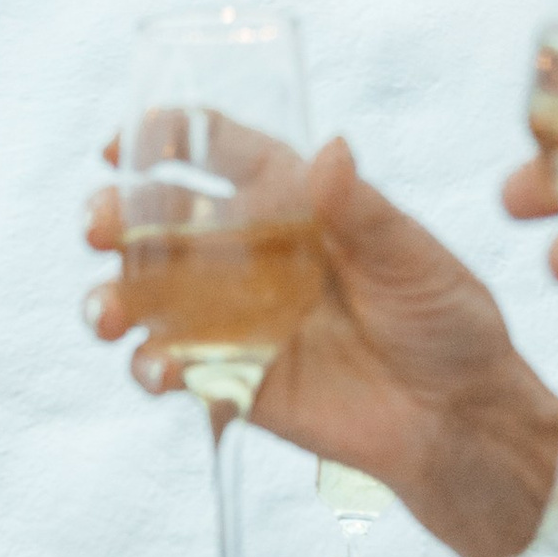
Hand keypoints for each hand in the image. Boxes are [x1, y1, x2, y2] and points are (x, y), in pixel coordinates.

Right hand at [86, 140, 557, 556]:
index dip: (165, 138)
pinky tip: (156, 368)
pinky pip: (173, 367)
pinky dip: (152, 365)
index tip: (123, 141)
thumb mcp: (412, 257)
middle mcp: (250, 252)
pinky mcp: (232, 379)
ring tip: (106, 312)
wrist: (459, 418)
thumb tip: (330, 150)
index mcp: (292, 200)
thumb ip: (361, 211)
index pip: (217, 152)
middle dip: (118, 218)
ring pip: (150, 295)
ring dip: (114, 296)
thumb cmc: (445, 321)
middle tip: (98, 224)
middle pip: (163, 221)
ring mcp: (235, 317)